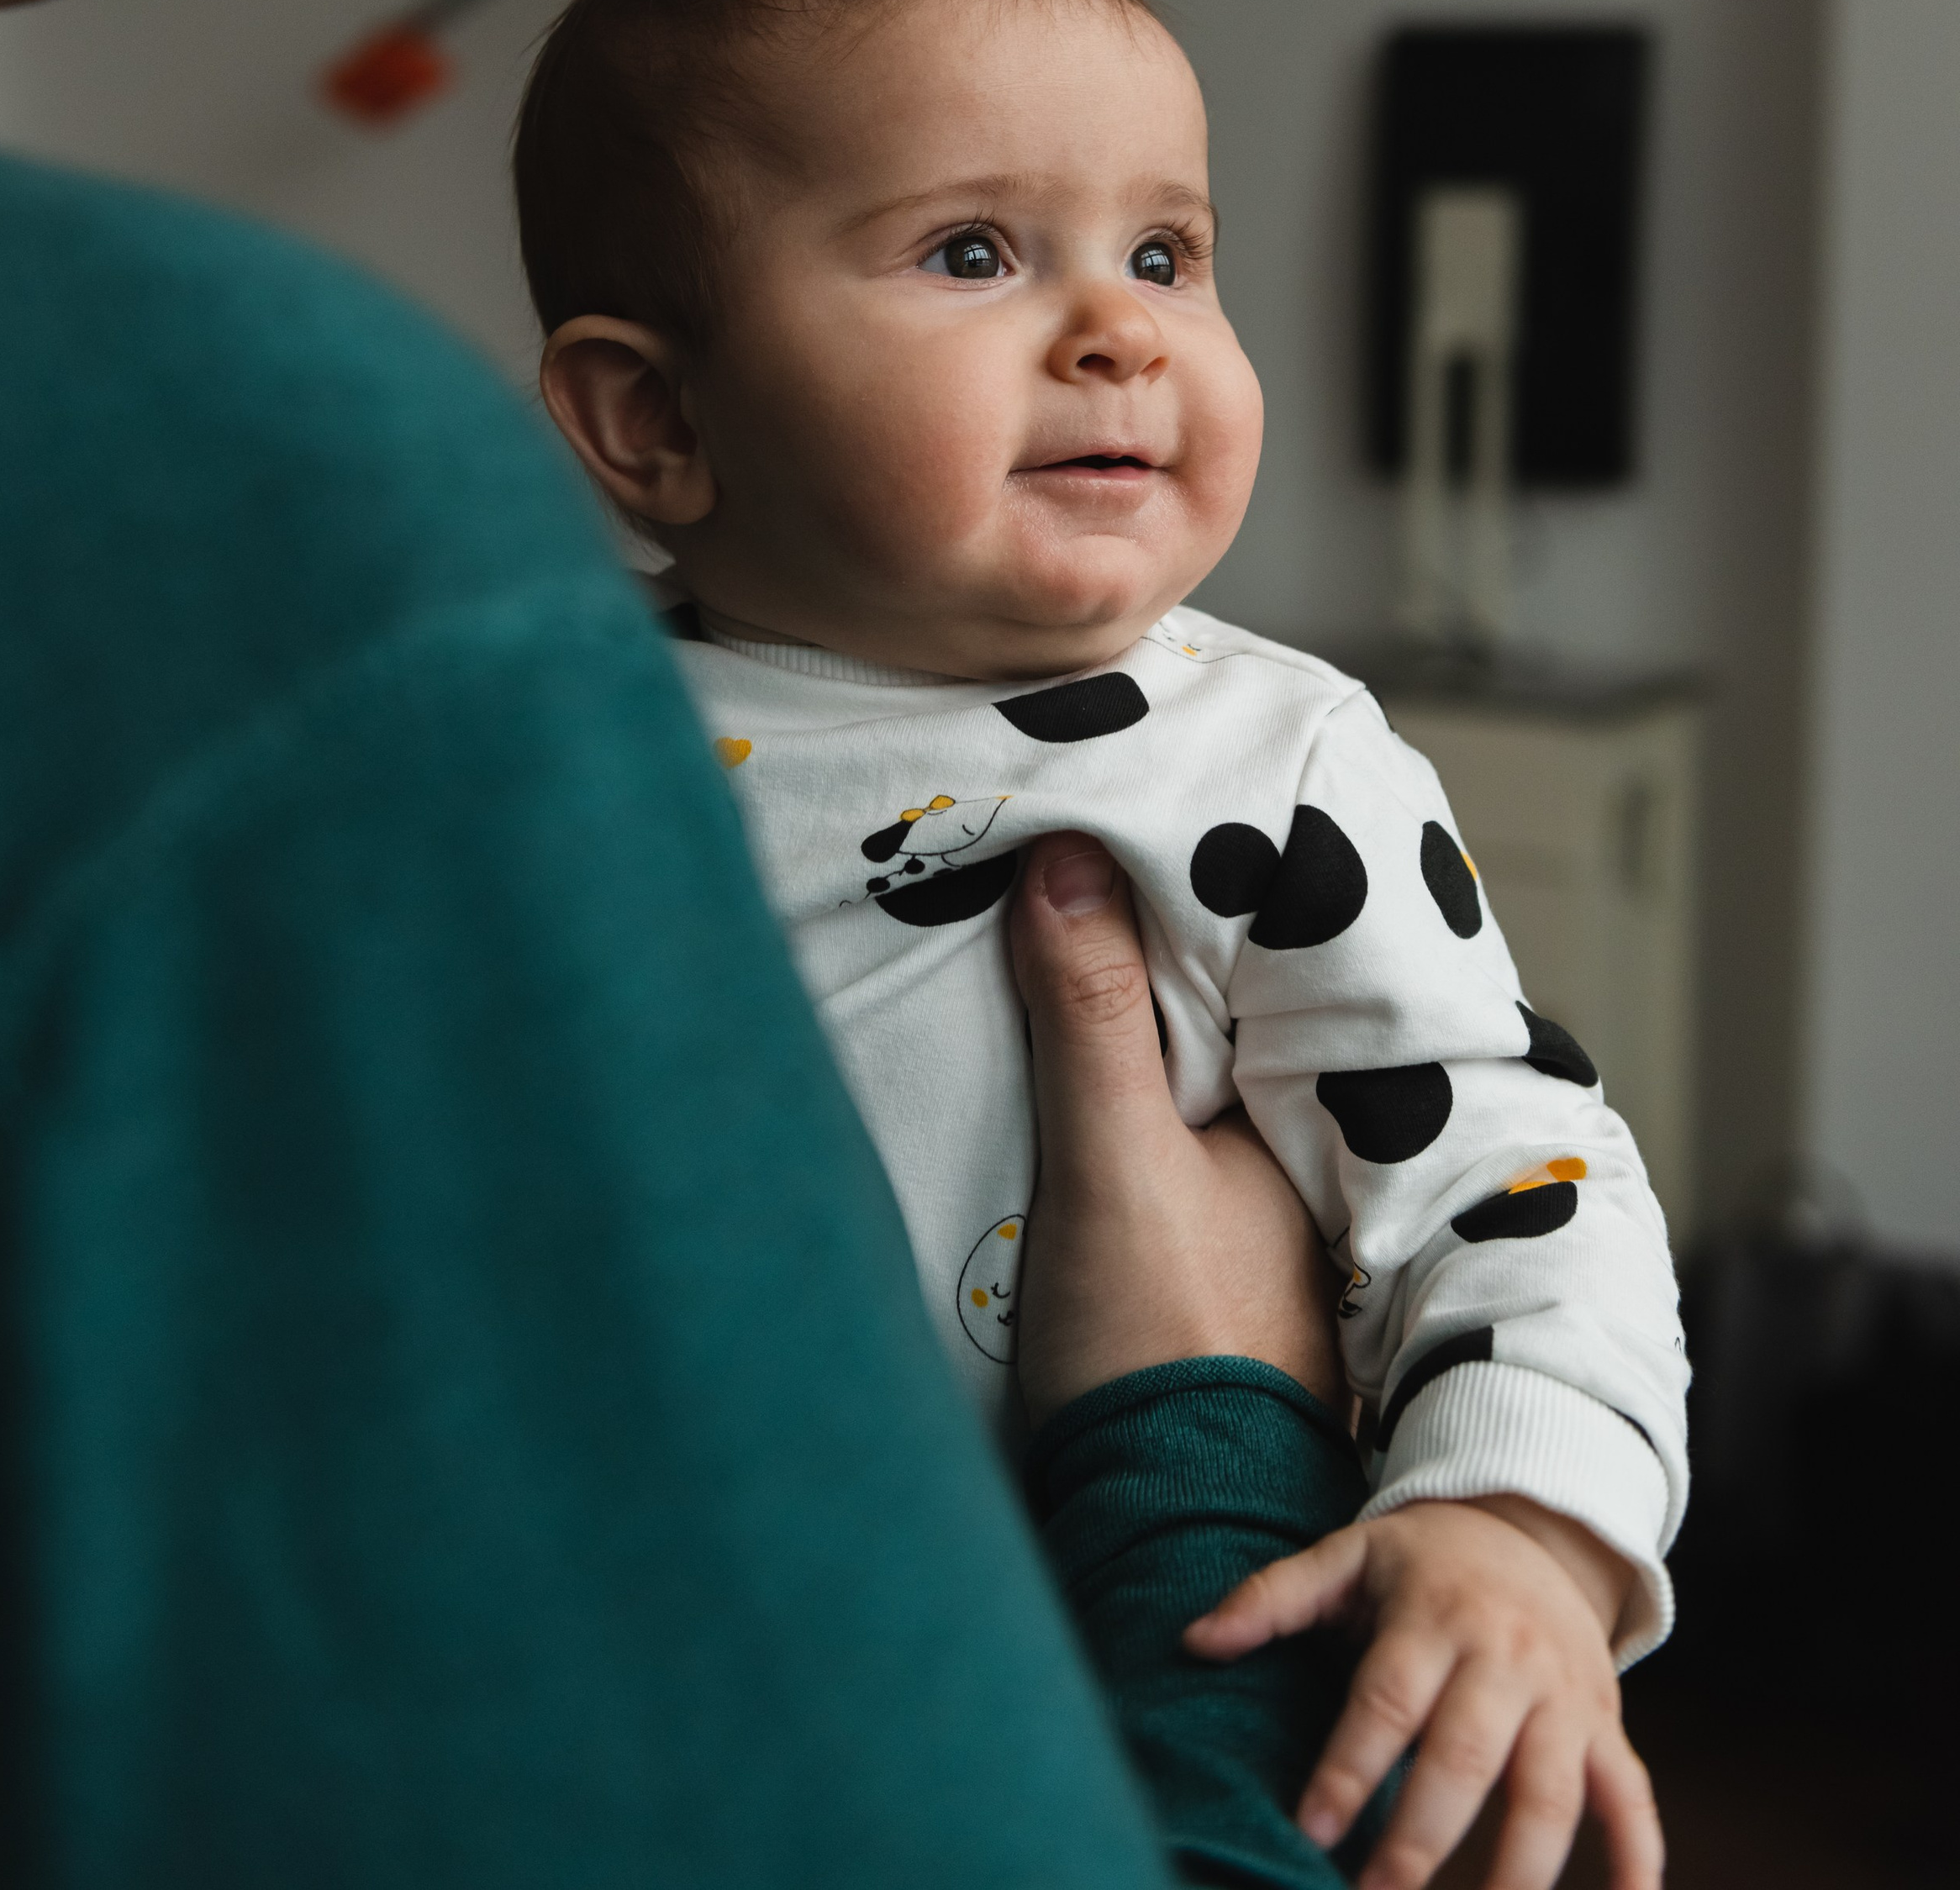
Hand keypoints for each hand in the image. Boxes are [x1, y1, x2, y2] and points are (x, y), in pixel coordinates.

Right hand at [1008, 831, 1341, 1423]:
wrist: (1157, 1528)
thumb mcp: (1114, 1165)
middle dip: (1144, 950)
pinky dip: (1112, 1094)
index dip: (1175, 894)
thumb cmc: (1159, 1352)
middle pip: (1208, 1017)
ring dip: (1122, 1022)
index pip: (1240, 964)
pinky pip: (1157, 1136)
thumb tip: (1072, 860)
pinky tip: (1056, 1063)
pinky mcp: (1191, 1260)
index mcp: (1305, 1116)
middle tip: (1061, 851)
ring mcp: (1250, 1212)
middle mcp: (1296, 1156)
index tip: (1107, 816)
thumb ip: (1094, 1020)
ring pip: (1182, 1079)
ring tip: (1040, 930)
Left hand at [1184, 1495, 1660, 1889]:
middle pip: (1466, 1758)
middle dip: (1419, 1839)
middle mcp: (1505, 1660)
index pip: (1388, 1701)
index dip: (1350, 1768)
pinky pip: (1634, 1800)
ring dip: (1519, 1872)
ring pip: (1550, 1794)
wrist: (1534, 1526)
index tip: (1309, 1827)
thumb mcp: (1349, 1556)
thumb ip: (1273, 1598)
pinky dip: (1640, 1861)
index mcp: (1435, 1619)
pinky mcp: (1608, 1728)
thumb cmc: (1424, 1560)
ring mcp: (1565, 1699)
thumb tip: (1193, 1639)